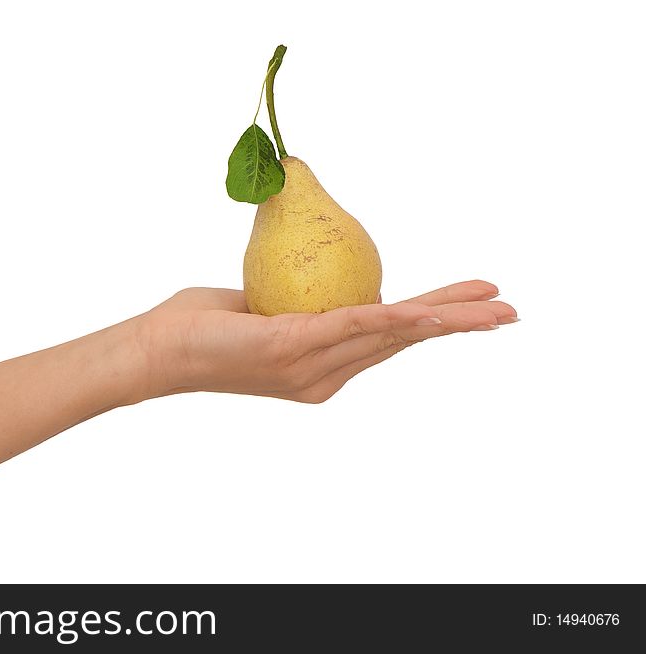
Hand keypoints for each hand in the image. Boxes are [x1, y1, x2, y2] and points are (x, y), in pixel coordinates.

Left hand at [138, 280, 516, 402]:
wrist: (158, 348)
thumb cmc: (204, 327)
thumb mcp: (265, 309)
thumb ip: (301, 303)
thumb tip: (319, 277)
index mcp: (322, 366)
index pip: (389, 339)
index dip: (433, 320)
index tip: (470, 304)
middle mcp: (324, 374)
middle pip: (404, 342)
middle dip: (460, 325)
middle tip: (510, 312)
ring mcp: (311, 366)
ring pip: (391, 335)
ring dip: (446, 318)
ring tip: (493, 308)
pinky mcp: (293, 347)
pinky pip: (354, 325)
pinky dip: (396, 316)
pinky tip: (429, 308)